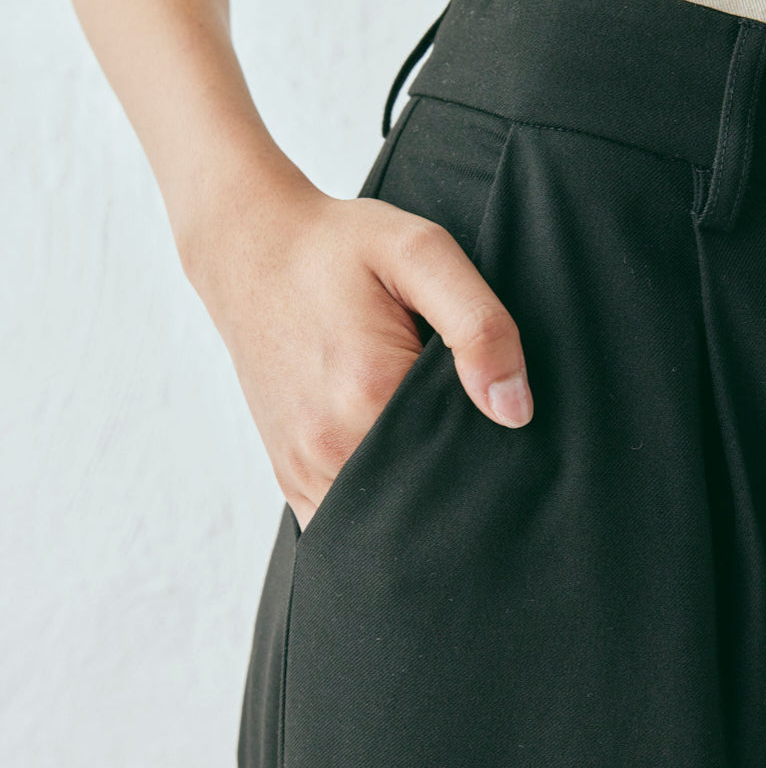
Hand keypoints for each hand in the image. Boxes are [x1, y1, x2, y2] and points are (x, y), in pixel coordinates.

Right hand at [184, 155, 533, 533]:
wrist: (249, 249)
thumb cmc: (337, 247)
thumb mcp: (422, 253)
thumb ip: (479, 327)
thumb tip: (514, 410)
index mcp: (370, 393)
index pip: (465, 462)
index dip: (491, 444)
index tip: (485, 408)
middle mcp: (330, 445)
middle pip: (428, 494)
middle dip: (456, 472)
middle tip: (452, 410)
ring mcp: (305, 469)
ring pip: (387, 518)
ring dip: (415, 491)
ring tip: (419, 427)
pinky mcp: (291, 478)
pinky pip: (348, 520)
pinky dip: (377, 501)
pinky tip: (388, 453)